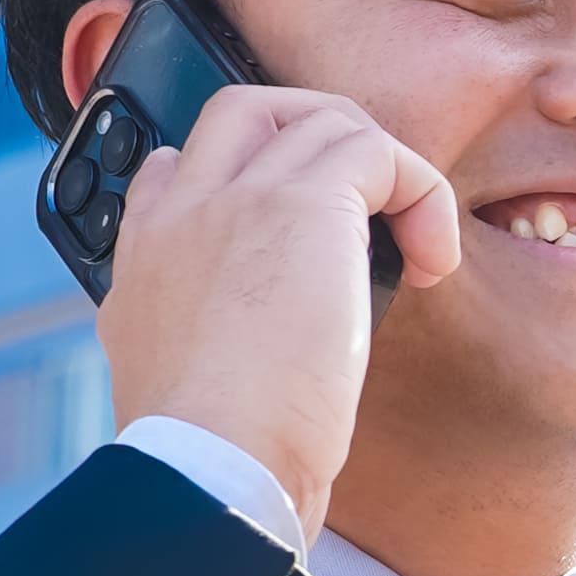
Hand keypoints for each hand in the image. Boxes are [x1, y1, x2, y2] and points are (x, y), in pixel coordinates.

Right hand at [96, 80, 464, 544]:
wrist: (210, 464)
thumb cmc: (209, 455)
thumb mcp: (179, 389)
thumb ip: (203, 345)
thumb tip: (255, 351)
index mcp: (144, 257)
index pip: (176, 167)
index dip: (245, 180)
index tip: (293, 238)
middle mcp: (182, 211)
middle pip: (245, 111)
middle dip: (318, 135)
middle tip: (370, 205)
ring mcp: (238, 197)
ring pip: (321, 120)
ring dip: (385, 173)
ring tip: (416, 245)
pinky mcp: (306, 204)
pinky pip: (380, 153)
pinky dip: (423, 195)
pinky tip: (431, 265)